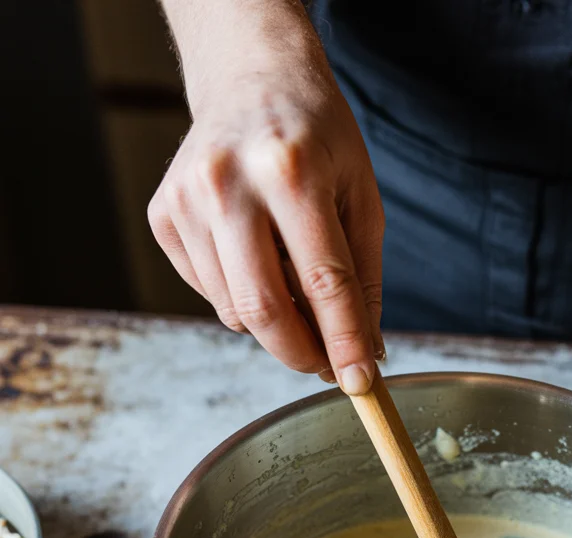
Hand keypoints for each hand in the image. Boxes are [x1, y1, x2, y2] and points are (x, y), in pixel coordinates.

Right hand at [148, 13, 383, 393]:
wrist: (251, 77)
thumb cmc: (316, 138)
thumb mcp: (360, 196)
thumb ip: (363, 280)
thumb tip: (366, 354)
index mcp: (290, 170)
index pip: (324, 281)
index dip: (344, 342)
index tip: (361, 383)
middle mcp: (228, 182)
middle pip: (265, 309)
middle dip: (303, 353)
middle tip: (328, 364)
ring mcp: (186, 199)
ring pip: (234, 311)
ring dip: (274, 324)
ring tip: (294, 285)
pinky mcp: (163, 215)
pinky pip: (210, 293)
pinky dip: (240, 298)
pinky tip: (256, 257)